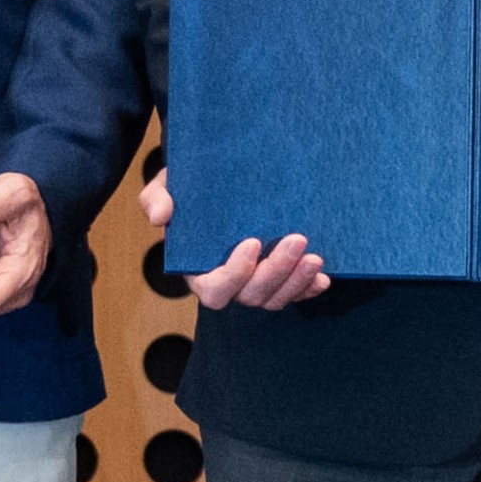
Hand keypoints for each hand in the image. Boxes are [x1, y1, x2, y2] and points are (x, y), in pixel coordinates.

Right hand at [138, 167, 329, 310]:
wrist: (216, 182)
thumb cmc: (188, 188)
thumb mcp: (165, 186)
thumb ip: (157, 198)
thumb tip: (161, 216)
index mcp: (198, 270)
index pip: (214, 290)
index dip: (233, 274)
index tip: (252, 242)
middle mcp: (229, 283)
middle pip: (252, 296)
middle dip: (276, 272)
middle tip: (298, 239)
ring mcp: (254, 283)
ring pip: (275, 298)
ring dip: (297, 282)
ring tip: (315, 257)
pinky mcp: (278, 277)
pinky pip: (294, 293)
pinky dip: (309, 289)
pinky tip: (323, 277)